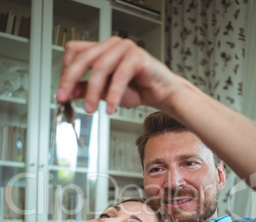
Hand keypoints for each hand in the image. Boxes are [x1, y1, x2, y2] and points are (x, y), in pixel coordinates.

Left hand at [56, 36, 176, 114]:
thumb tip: (69, 93)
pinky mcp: (138, 56)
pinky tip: (110, 108)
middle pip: (83, 57)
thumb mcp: (105, 93)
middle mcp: (111, 45)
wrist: (160, 93)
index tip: (62, 92)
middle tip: (64, 98)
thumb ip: (86, 89)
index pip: (75, 52)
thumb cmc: (136, 89)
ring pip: (100, 67)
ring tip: (90, 109)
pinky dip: (113, 95)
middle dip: (70, 80)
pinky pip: (120, 76)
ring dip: (92, 91)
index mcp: (101, 50)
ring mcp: (124, 48)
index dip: (66, 72)